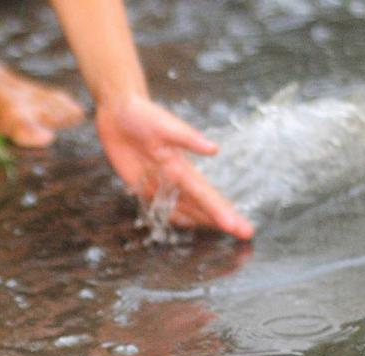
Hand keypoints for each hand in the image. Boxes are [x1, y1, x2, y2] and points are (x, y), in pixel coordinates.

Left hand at [94, 95, 254, 239]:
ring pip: (183, 207)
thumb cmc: (143, 115)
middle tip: (246, 234)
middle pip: (200, 204)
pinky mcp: (139, 184)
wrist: (119, 112)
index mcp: (181, 166)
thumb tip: (214, 150)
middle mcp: (174, 178)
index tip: (240, 227)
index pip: (206, 194)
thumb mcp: (164, 125)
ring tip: (222, 230)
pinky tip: (186, 223)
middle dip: (221, 219)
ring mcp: (158, 183)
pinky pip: (159, 206)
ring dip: (202, 220)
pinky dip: (174, 215)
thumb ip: (187, 138)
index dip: (222, 211)